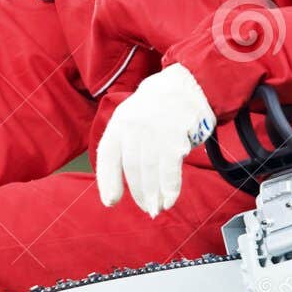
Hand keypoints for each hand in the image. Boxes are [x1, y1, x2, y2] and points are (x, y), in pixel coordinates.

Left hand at [96, 63, 215, 216]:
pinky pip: (170, 168)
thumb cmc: (155, 109)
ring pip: (150, 171)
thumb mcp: (130, 118)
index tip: (111, 201)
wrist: (184, 83)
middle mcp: (134, 126)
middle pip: (132, 168)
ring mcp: (155, 131)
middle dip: (138, 193)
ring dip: (154, 195)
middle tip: (147, 209)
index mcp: (119, 123)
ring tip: (157, 208)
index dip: (108, 181)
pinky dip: (170, 187)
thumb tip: (114, 189)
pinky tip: (170, 199)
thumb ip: (122, 148)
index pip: (107, 155)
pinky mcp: (175, 136)